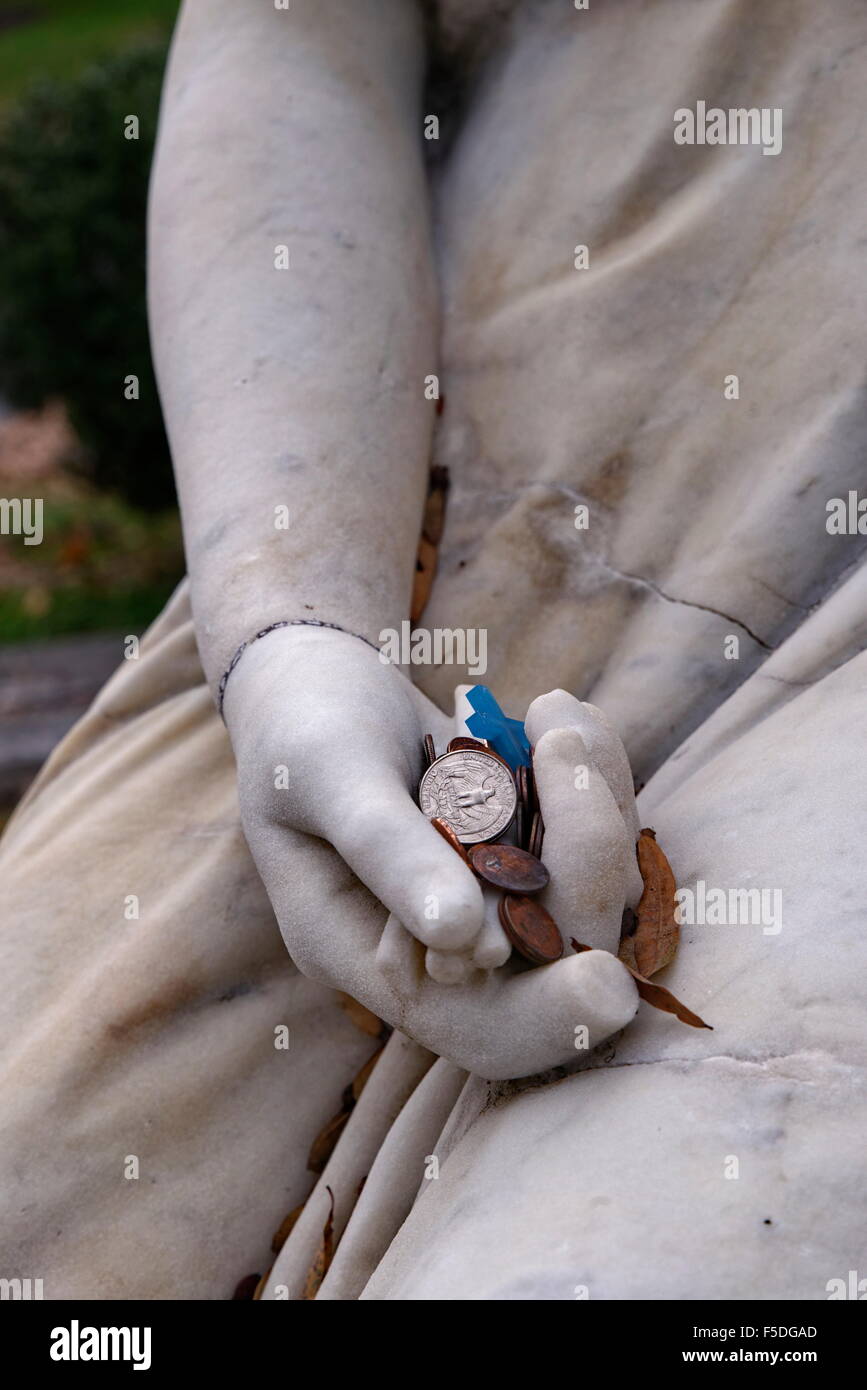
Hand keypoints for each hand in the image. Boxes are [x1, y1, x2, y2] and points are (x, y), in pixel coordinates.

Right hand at [224, 627, 639, 1077]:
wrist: (313, 680)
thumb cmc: (297, 725)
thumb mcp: (325, 774)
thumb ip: (387, 850)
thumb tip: (463, 938)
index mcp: (367, 958)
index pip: (477, 1027)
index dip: (545, 1017)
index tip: (605, 980)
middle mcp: (440, 949)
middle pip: (554, 959)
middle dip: (583, 860)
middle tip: (564, 748)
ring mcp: (493, 900)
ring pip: (590, 892)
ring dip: (592, 802)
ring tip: (551, 713)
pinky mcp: (529, 852)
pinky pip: (592, 837)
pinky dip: (592, 776)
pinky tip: (552, 713)